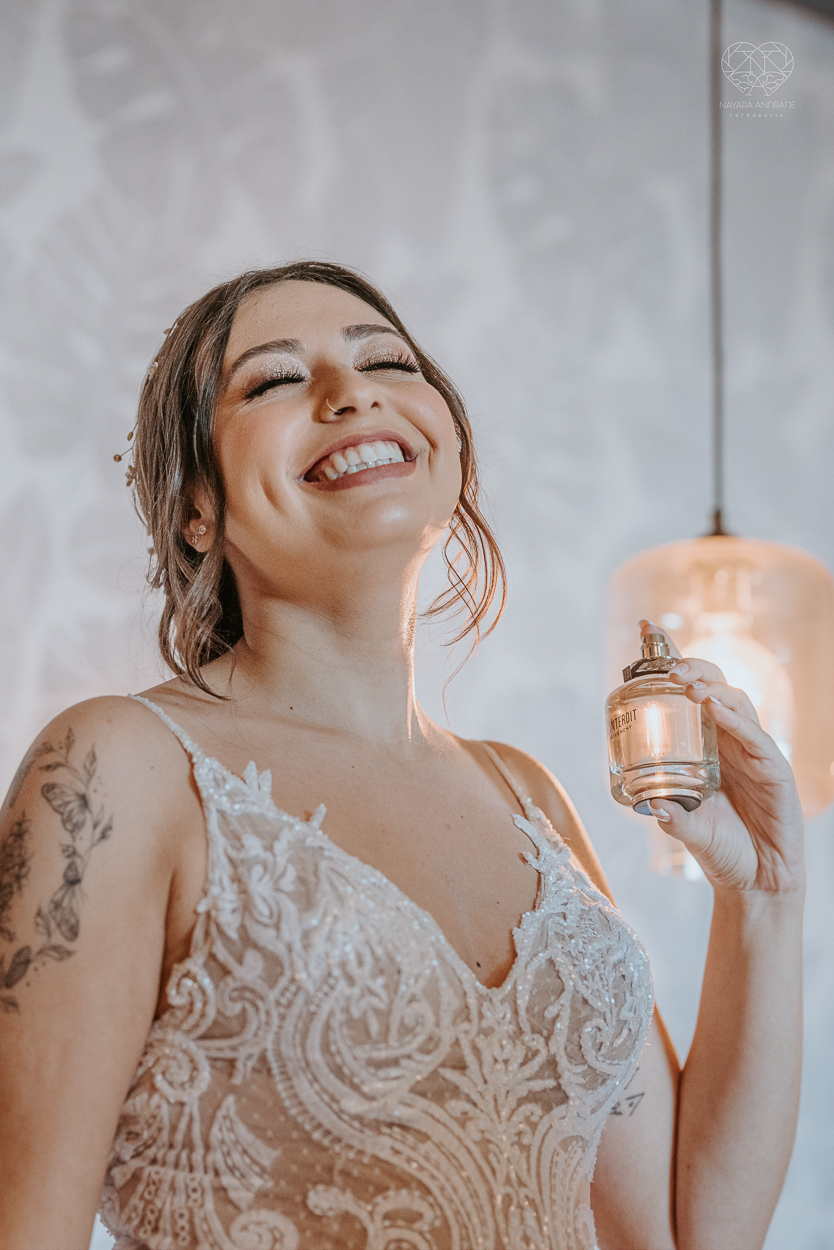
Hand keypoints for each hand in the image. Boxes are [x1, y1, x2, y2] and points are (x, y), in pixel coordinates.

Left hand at [638, 620, 804, 894]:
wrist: (756, 884)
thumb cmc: (721, 849)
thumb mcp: (686, 829)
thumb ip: (670, 816)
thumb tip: (649, 805)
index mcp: (705, 745)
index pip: (686, 693)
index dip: (668, 659)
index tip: (644, 629)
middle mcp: (728, 741)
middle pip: (712, 687)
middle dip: (690, 668)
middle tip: (667, 666)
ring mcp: (753, 751)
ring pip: (735, 704)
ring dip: (710, 689)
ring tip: (687, 684)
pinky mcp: (774, 768)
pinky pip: (755, 737)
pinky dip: (734, 720)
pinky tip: (717, 710)